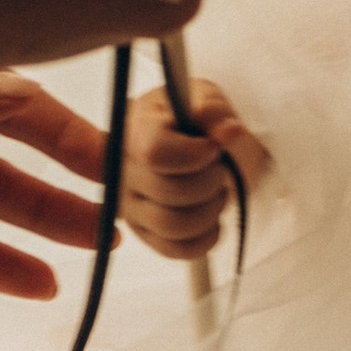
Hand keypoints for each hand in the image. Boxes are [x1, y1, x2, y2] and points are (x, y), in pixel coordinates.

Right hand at [120, 76, 269, 262]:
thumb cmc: (198, 119)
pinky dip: (206, 237)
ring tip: (218, 191)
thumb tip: (228, 131)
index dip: (194, 155)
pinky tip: (213, 218)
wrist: (201, 145)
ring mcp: (129, 206)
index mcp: (135, 128)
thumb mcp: (209, 100)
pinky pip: (176, 249)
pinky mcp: (144, 233)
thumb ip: (215, 112)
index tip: (214, 148)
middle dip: (211, 181)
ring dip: (211, 209)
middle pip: (170, 191)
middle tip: (221, 168)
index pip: (156, 152)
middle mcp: (122, 169)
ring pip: (174, 225)